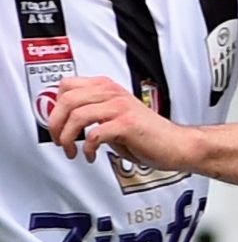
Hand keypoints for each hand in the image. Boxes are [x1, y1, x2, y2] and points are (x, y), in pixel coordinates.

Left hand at [49, 76, 197, 170]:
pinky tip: (91, 155)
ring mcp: (120, 108)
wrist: (177, 145)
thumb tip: (68, 121)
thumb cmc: (150, 135)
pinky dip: (87, 148)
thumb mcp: (117, 116)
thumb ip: (95, 113)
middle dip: (56, 124)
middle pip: (67, 99)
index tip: (57, 123)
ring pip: (77, 115)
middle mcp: (113, 94)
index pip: (67, 85)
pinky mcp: (127, 125)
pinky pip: (94, 134)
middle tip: (59, 140)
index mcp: (109, 88)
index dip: (55, 106)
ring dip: (67, 137)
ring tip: (71, 150)